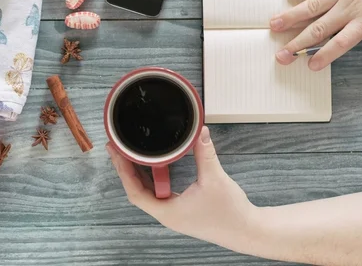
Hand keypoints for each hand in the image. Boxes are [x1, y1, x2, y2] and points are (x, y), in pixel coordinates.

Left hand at [106, 127, 259, 252]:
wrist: (246, 230)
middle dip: (127, 169)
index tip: (116, 153)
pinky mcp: (183, 210)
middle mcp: (167, 214)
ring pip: (150, 192)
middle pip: (138, 191)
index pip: (136, 192)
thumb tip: (200, 131)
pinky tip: (156, 166)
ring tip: (131, 154)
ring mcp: (175, 213)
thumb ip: (205, 153)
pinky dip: (155, 178)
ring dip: (140, 174)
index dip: (123, 172)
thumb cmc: (230, 213)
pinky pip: (161, 193)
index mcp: (168, 211)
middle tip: (118, 148)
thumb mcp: (215, 179)